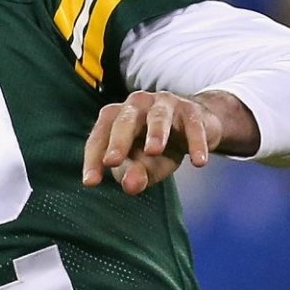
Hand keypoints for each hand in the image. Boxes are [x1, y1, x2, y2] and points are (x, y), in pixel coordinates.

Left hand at [82, 89, 225, 194]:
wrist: (196, 126)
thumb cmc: (159, 147)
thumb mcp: (146, 164)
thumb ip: (135, 173)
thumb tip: (130, 186)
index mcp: (117, 116)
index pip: (100, 136)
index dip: (93, 158)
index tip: (90, 182)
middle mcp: (137, 104)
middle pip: (125, 120)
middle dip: (118, 141)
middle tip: (112, 162)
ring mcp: (164, 103)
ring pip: (158, 116)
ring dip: (156, 132)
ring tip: (153, 151)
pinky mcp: (190, 110)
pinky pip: (193, 125)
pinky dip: (196, 142)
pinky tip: (199, 162)